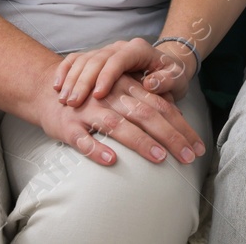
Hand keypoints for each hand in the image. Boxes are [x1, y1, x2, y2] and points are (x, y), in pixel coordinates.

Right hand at [30, 59, 206, 166]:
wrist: (48, 90)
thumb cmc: (94, 94)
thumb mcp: (121, 90)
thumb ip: (146, 102)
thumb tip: (177, 121)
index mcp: (126, 85)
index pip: (160, 106)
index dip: (180, 126)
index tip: (197, 148)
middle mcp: (110, 94)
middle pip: (145, 113)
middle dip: (169, 136)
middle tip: (187, 158)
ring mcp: (88, 109)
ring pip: (117, 124)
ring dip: (139, 141)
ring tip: (159, 157)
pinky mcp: (68, 125)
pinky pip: (82, 137)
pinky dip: (96, 148)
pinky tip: (111, 159)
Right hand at [54, 37, 193, 105]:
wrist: (161, 67)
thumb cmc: (169, 76)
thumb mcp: (176, 78)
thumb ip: (166, 81)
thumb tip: (150, 84)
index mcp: (137, 50)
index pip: (118, 59)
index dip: (107, 76)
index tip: (98, 94)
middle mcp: (117, 49)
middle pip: (96, 61)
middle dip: (83, 82)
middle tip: (73, 103)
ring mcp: (102, 53)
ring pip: (82, 62)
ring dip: (71, 81)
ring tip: (64, 101)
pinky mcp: (93, 60)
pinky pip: (73, 61)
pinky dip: (64, 73)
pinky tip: (57, 88)